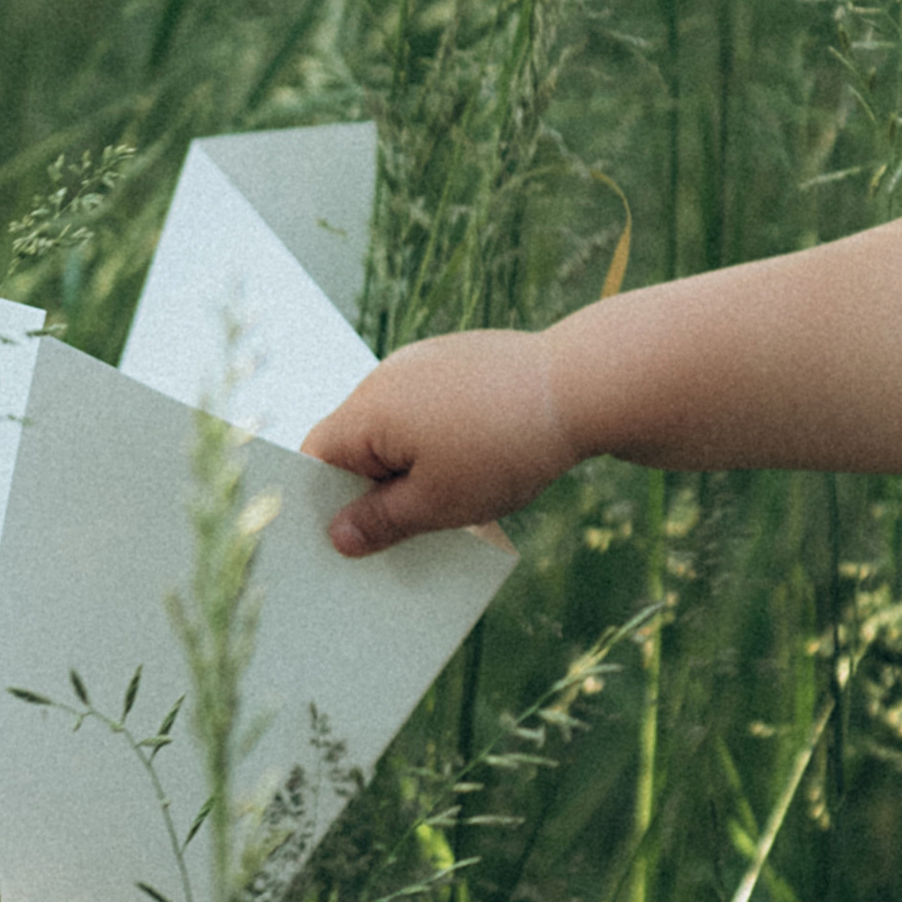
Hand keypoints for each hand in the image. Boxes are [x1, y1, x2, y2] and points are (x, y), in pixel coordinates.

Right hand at [301, 330, 578, 553]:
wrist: (582, 388)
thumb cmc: (504, 448)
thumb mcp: (437, 504)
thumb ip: (380, 522)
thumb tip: (337, 535)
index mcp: (369, 409)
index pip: (318, 456)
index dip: (323, 502)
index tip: (340, 541)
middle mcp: (390, 376)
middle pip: (359, 441)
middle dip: (373, 490)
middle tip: (394, 539)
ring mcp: (429, 362)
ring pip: (401, 426)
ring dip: (413, 467)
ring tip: (443, 509)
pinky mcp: (466, 361)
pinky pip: (436, 408)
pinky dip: (444, 440)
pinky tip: (476, 470)